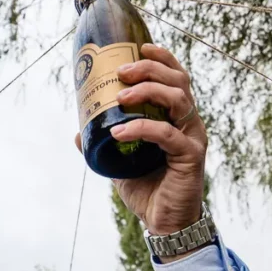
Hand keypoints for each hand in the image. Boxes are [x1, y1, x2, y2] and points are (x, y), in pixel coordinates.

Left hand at [75, 44, 206, 236]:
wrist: (165, 223)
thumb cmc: (148, 191)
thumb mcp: (119, 164)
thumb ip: (104, 145)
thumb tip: (79, 131)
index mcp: (176, 117)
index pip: (175, 77)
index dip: (161, 57)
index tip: (138, 47)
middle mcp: (189, 123)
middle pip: (177, 81)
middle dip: (150, 69)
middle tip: (121, 72)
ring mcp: (192, 137)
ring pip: (178, 99)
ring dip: (147, 91)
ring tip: (120, 97)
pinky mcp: (191, 156)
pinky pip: (167, 134)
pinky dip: (142, 129)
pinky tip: (120, 133)